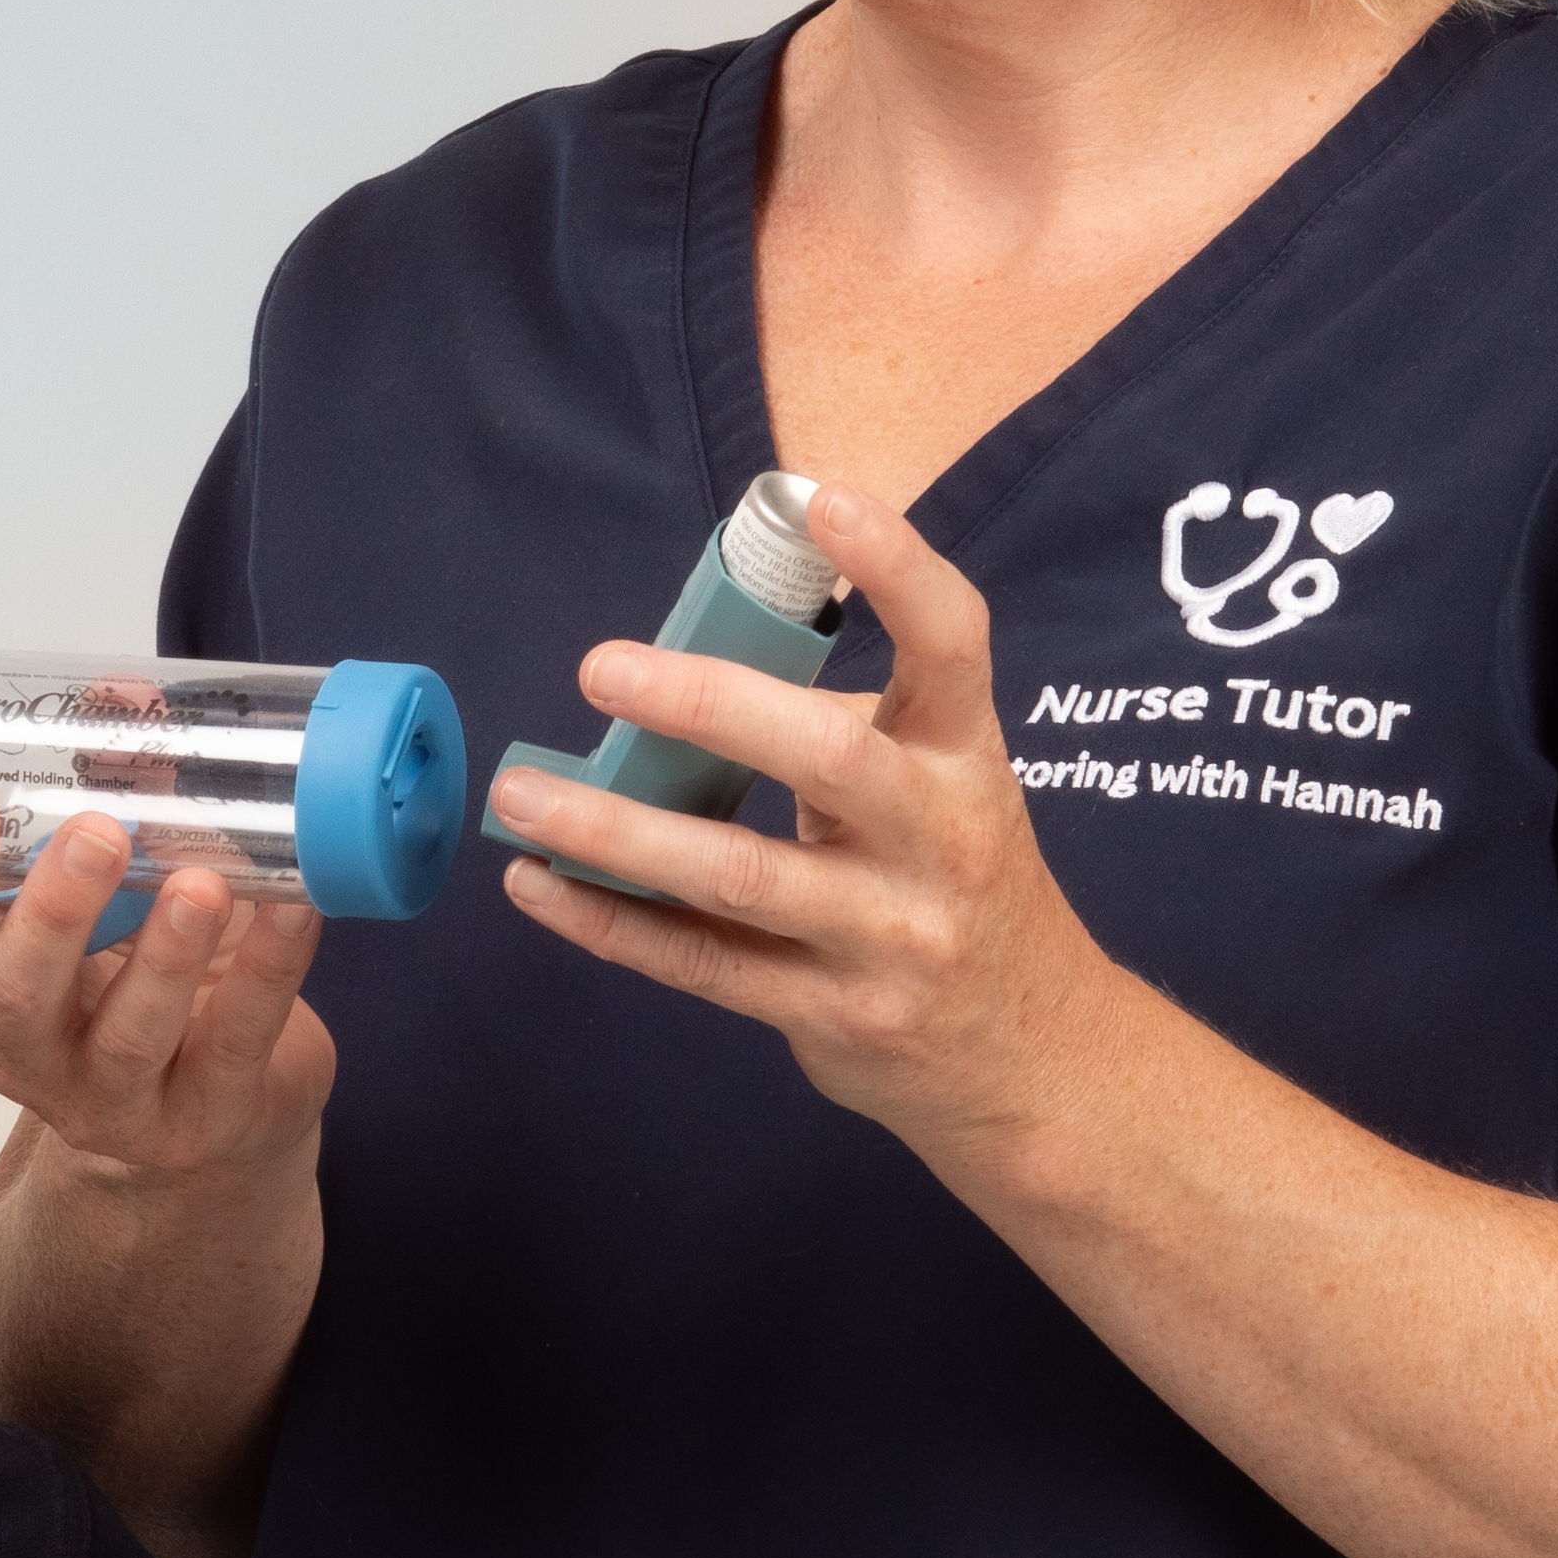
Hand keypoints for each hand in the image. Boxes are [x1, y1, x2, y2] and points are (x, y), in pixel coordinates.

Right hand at [0, 790, 335, 1189]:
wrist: (230, 1108)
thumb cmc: (155, 985)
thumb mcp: (121, 896)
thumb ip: (120, 798)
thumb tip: (122, 693)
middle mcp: (36, 1050)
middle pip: (16, 994)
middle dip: (53, 912)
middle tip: (97, 834)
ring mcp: (120, 1099)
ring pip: (127, 1033)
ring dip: (163, 953)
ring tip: (199, 882)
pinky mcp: (209, 1119)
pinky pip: (237, 1043)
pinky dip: (270, 971)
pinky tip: (295, 911)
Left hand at [491, 486, 1128, 1170]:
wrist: (1035, 1056)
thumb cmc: (961, 889)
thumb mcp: (946, 793)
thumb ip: (846, 735)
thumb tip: (680, 689)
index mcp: (968, 759)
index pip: (953, 643)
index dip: (896, 568)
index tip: (820, 502)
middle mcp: (942, 841)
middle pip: (828, 757)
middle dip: (708, 705)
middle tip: (600, 668)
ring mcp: (891, 939)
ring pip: (738, 875)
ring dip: (614, 831)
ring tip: (522, 793)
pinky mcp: (833, 1015)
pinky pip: (703, 963)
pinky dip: (611, 923)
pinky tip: (541, 883)